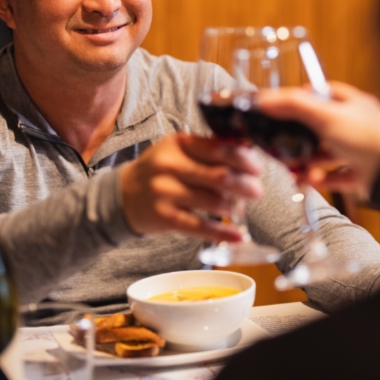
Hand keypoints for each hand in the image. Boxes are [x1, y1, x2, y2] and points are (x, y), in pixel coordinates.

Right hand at [120, 133, 262, 240]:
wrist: (123, 195)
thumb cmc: (160, 172)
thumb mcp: (178, 151)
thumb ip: (209, 150)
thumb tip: (248, 151)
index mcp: (178, 144)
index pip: (218, 149)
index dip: (243, 160)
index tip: (257, 168)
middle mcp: (170, 165)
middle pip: (220, 176)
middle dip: (245, 185)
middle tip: (257, 191)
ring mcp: (165, 192)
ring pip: (214, 201)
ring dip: (233, 208)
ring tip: (238, 209)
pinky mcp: (164, 217)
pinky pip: (201, 226)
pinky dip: (222, 232)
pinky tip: (237, 235)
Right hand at [256, 81, 379, 193]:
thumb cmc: (367, 137)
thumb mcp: (326, 116)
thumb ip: (294, 106)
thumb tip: (266, 99)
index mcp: (350, 103)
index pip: (320, 94)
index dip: (299, 98)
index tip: (279, 106)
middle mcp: (355, 124)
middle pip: (319, 126)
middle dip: (298, 136)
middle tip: (279, 141)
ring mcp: (358, 149)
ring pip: (325, 153)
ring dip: (307, 160)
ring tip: (292, 166)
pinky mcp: (360, 172)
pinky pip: (335, 175)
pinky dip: (321, 178)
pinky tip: (310, 180)